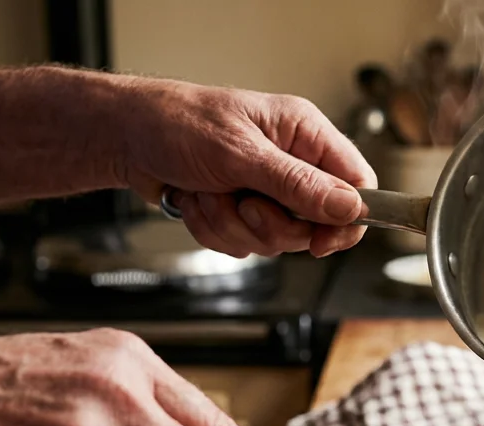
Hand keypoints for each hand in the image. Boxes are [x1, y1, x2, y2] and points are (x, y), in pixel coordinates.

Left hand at [120, 83, 376, 258]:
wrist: (126, 138)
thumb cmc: (178, 124)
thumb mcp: (240, 154)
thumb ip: (298, 184)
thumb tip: (350, 207)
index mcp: (304, 134)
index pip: (358, 184)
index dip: (346, 220)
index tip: (319, 241)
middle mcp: (292, 162)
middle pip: (315, 224)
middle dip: (270, 225)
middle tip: (243, 203)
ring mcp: (267, 190)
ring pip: (275, 240)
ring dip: (234, 226)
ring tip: (208, 194)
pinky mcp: (242, 210)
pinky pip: (244, 243)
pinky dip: (214, 228)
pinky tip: (197, 200)